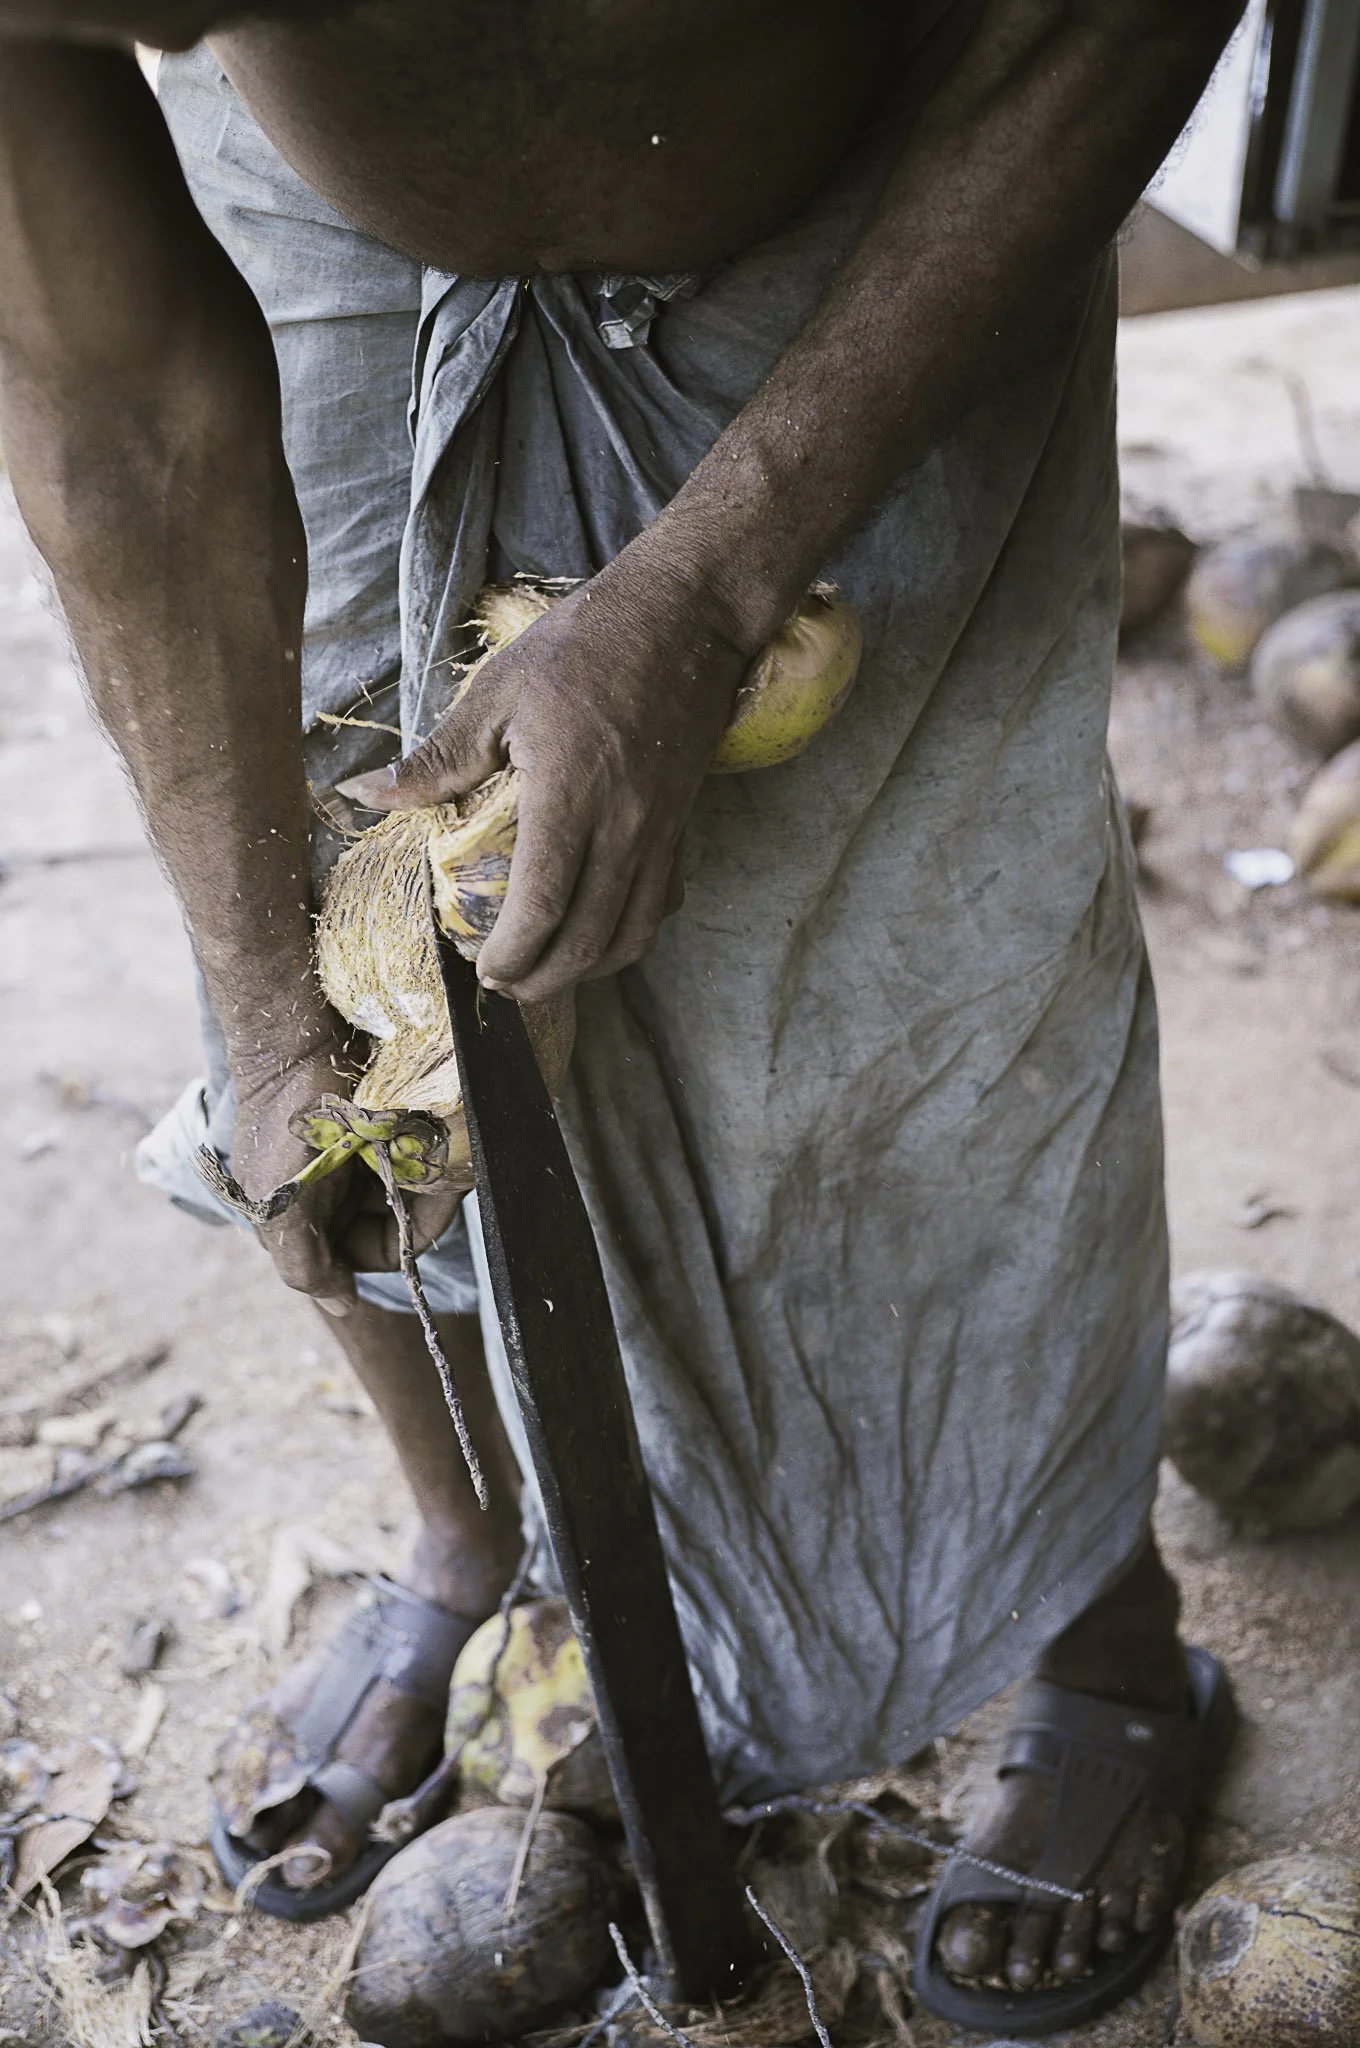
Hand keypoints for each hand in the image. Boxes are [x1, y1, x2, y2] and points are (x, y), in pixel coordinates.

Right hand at [230, 1030, 461, 1305]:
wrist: (294, 1043)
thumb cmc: (283, 1132)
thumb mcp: (282, 1211)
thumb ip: (307, 1268)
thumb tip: (343, 1307)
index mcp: (312, 1217)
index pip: (371, 1254)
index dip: (399, 1246)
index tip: (417, 1219)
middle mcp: (342, 1192)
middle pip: (402, 1221)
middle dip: (421, 1205)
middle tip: (432, 1176)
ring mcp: (367, 1157)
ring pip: (419, 1189)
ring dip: (432, 1177)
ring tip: (434, 1150)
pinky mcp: (392, 1124)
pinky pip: (428, 1153)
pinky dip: (436, 1150)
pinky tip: (440, 1136)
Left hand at [346, 550, 752, 1000]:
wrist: (686, 616)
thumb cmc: (585, 645)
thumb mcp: (498, 691)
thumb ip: (438, 759)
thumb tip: (365, 793)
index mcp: (570, 792)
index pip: (543, 904)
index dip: (513, 954)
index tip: (482, 971)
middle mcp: (623, 824)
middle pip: (588, 939)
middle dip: (544, 980)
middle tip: (504, 985)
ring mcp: (660, 830)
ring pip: (632, 934)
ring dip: (587, 970)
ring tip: (546, 971)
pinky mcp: (681, 824)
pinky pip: (660, 904)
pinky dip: (627, 935)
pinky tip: (596, 931)